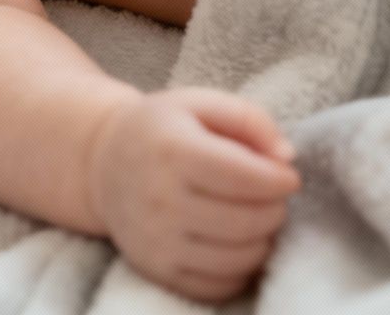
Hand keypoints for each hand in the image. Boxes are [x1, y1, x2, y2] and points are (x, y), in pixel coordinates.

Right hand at [87, 86, 300, 302]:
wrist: (103, 164)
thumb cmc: (162, 130)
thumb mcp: (199, 104)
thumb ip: (249, 119)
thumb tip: (287, 157)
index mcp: (171, 150)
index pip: (247, 177)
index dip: (281, 179)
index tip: (287, 176)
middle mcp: (159, 199)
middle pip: (249, 220)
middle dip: (276, 209)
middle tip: (271, 197)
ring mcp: (155, 240)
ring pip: (241, 257)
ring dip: (264, 239)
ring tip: (255, 218)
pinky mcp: (156, 270)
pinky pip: (220, 286)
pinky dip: (241, 268)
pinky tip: (236, 243)